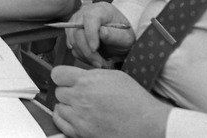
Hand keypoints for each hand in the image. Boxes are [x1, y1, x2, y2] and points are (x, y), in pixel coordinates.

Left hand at [52, 65, 169, 137]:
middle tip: (81, 95)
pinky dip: (64, 119)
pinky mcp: (82, 132)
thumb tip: (77, 76)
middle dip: (68, 91)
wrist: (149, 123)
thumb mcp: (114, 76)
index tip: (66, 79)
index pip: (57, 74)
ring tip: (82, 107)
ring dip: (68, 106)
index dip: (62, 76)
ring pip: (59, 107)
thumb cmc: (135, 100)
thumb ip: (91, 74)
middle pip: (59, 91)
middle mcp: (80, 98)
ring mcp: (80, 117)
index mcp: (87, 81)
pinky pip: (61, 123)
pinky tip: (74, 117)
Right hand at [64, 2, 135, 67]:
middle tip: (100, 63)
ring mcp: (76, 22)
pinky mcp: (73, 33)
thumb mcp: (125, 36)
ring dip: (85, 56)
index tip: (94, 49)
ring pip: (73, 41)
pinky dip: (82, 56)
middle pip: (78, 32)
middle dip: (88, 51)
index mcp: (100, 10)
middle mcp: (84, 13)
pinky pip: (73, 47)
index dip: (90, 34)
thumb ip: (115, 35)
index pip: (89, 18)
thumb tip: (102, 33)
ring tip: (100, 63)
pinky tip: (94, 59)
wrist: (119, 35)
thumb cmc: (123, 33)